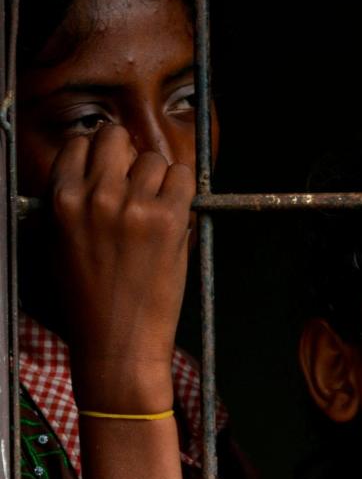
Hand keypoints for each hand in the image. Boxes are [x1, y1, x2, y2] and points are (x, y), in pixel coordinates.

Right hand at [49, 124, 194, 410]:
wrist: (117, 340)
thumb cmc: (90, 298)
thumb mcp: (61, 243)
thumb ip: (74, 203)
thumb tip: (97, 172)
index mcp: (61, 200)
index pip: (80, 145)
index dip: (100, 157)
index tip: (112, 172)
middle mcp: (95, 196)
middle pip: (115, 138)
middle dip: (129, 155)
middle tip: (138, 182)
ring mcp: (133, 206)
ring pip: (153, 158)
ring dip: (159, 177)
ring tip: (157, 208)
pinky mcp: (168, 219)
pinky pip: (184, 178)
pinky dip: (184, 190)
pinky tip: (177, 213)